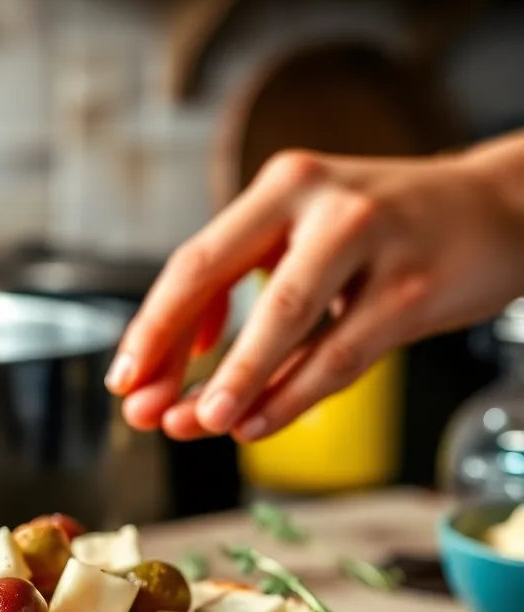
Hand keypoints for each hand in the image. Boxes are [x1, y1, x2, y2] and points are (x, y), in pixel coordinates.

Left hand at [106, 137, 523, 441]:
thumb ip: (246, 295)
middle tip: (143, 410)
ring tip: (198, 425)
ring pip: (285, 320)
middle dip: (171, 350)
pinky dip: (292, 395)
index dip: (152, 325)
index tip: (124, 379)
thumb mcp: (307, 239)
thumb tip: (181, 368)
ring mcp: (371, 240)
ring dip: (235, 380)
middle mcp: (318, 201)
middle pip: (219, 277)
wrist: (498, 209)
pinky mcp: (415, 287)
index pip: (195, 261)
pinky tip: (256, 424)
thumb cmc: (385, 233)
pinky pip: (341, 354)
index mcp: (280, 187)